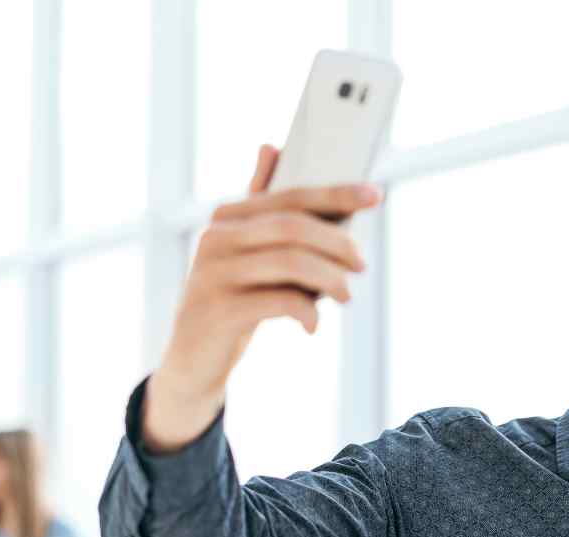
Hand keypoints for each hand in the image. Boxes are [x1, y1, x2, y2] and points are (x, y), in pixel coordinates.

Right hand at [143, 144, 382, 452]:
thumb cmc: (233, 298)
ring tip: (346, 295)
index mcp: (228, 216)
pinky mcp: (218, 310)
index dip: (335, 194)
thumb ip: (262, 207)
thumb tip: (270, 146)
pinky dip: (307, 311)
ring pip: (290, 262)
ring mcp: (213, 273)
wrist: (193, 358)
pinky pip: (279, 301)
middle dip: (338, 243)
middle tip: (362, 264)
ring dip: (330, 279)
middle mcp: (216, 238)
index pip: (289, 195)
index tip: (374, 195)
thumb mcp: (247, 253)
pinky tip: (313, 324)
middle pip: (293, 227)